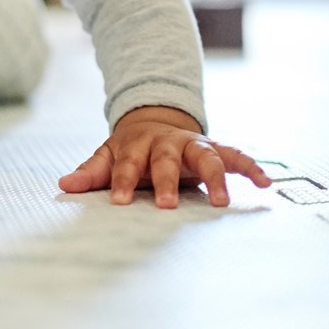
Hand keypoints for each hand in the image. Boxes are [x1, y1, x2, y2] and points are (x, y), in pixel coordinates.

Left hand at [58, 105, 271, 208]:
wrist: (155, 123)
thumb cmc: (131, 149)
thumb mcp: (108, 156)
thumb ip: (91, 173)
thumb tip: (64, 186)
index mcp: (138, 144)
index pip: (127, 164)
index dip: (120, 182)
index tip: (116, 202)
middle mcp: (168, 142)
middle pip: (166, 159)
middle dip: (167, 181)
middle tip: (166, 205)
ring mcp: (194, 144)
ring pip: (206, 156)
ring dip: (215, 177)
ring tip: (222, 201)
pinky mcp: (216, 149)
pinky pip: (236, 156)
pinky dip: (251, 167)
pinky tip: (265, 183)